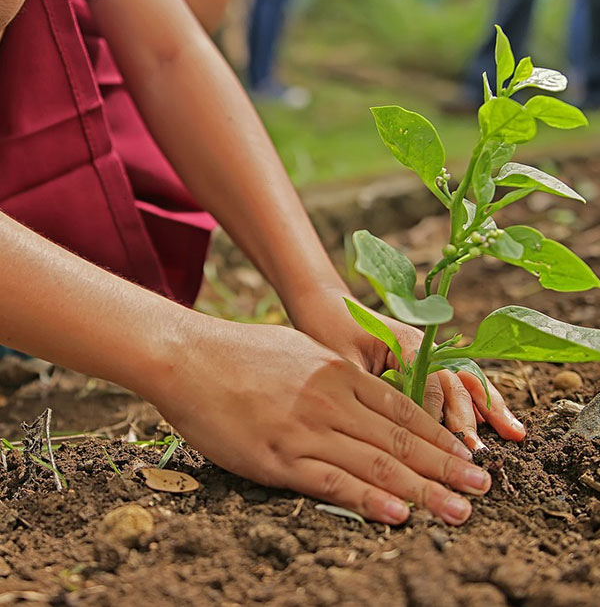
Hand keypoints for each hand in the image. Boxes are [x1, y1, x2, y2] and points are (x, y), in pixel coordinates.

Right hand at [151, 318, 490, 524]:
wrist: (188, 356)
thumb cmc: (241, 352)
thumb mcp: (299, 351)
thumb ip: (335, 375)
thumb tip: (363, 397)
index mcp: (338, 373)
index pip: (402, 410)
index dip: (439, 435)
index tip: (466, 455)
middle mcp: (331, 400)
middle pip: (400, 440)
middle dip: (446, 466)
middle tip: (482, 488)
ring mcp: (305, 429)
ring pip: (376, 464)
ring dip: (423, 489)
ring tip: (459, 509)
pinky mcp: (277, 457)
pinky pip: (332, 482)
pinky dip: (369, 500)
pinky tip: (399, 514)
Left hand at [287, 286, 525, 450]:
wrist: (325, 305)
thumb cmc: (328, 331)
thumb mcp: (342, 361)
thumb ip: (368, 388)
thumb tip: (388, 428)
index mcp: (405, 342)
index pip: (430, 384)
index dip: (437, 417)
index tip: (443, 449)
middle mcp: (424, 346)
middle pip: (454, 383)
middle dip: (469, 419)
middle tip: (478, 454)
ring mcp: (429, 352)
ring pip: (466, 381)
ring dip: (489, 408)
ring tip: (516, 435)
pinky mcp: (426, 361)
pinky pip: (458, 381)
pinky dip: (480, 401)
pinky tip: (499, 421)